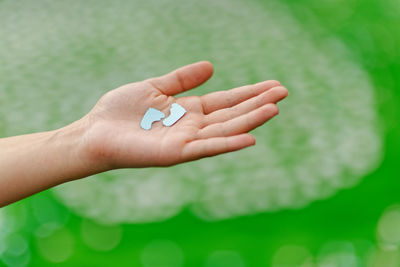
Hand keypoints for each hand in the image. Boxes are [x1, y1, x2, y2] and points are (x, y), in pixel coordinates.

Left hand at [81, 61, 287, 168]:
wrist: (95, 131)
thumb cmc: (120, 111)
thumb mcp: (154, 87)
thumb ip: (182, 79)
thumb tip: (211, 66)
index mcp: (188, 111)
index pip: (226, 101)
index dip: (248, 93)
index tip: (272, 85)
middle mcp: (192, 127)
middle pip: (231, 114)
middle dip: (257, 104)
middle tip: (284, 92)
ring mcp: (185, 142)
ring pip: (225, 130)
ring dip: (250, 121)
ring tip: (274, 108)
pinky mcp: (175, 154)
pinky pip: (206, 148)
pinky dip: (228, 144)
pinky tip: (249, 138)